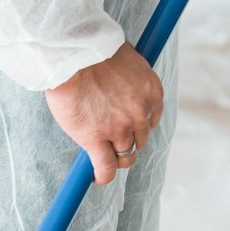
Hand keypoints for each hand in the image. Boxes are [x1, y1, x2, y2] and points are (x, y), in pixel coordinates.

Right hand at [44, 44, 162, 184]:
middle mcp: (141, 113)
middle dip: (127, 140)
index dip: (138, 127)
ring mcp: (120, 128)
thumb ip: (132, 83)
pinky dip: (103, 175)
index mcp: (153, 93)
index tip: (128, 129)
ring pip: (124, 155)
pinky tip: (98, 178)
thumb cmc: (97, 52)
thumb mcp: (130, 63)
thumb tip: (124, 89)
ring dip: (115, 157)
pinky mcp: (96, 139)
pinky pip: (105, 167)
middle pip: (139, 139)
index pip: (151, 121)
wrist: (76, 55)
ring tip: (104, 157)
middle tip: (112, 139)